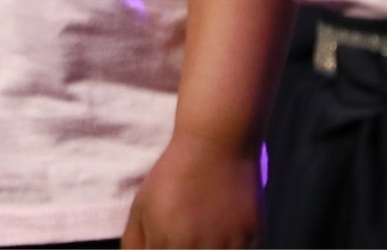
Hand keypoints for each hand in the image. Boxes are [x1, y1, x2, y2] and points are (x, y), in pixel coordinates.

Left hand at [125, 131, 260, 248]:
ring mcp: (225, 244)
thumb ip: (134, 242)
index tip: (166, 244)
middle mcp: (193, 246)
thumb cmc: (173, 175)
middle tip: (188, 238)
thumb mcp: (142, 205)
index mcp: (163, 241)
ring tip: (207, 235)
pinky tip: (227, 239)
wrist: (215, 146)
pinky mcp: (252, 237)